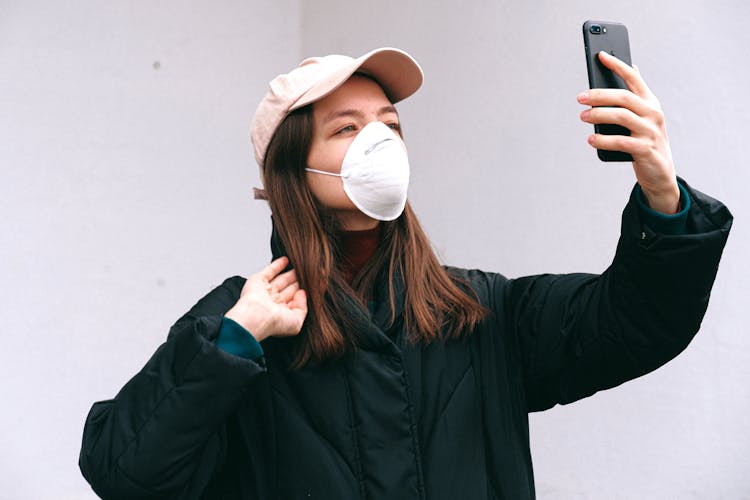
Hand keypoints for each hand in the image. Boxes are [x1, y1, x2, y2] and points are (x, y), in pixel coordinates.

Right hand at [224, 256, 307, 341]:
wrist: (256, 316)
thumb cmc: (274, 322)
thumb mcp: (296, 322)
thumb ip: (302, 308)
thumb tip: (303, 294)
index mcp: (281, 312)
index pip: (295, 300)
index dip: (304, 293)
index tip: (316, 286)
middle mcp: (273, 302)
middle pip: (289, 288)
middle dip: (299, 282)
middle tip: (310, 274)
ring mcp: (266, 291)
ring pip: (281, 279)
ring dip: (290, 273)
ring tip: (301, 266)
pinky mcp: (258, 280)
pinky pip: (270, 270)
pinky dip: (277, 265)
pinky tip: (286, 260)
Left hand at [578, 51, 680, 213]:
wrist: (660, 172)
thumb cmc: (644, 140)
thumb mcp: (642, 116)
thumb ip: (634, 96)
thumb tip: (630, 68)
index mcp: (650, 102)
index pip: (634, 78)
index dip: (617, 65)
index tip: (600, 55)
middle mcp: (653, 113)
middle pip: (623, 97)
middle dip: (599, 95)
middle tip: (580, 97)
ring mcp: (650, 131)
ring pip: (622, 117)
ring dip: (598, 115)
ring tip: (582, 117)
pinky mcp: (645, 150)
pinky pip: (621, 141)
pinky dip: (604, 140)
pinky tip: (591, 140)